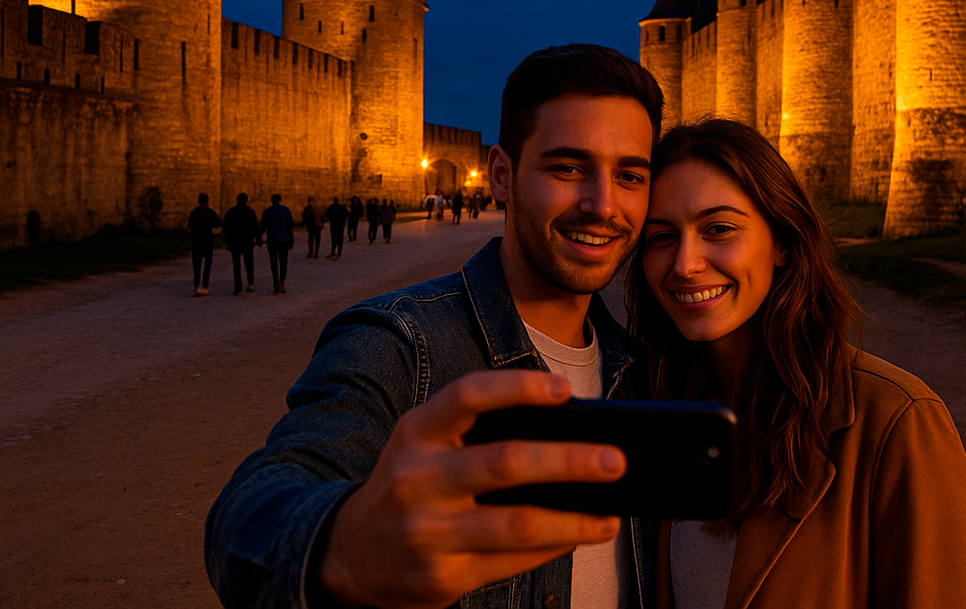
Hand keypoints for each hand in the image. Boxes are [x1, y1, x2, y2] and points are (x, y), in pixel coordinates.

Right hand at [318, 371, 624, 608]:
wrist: (348, 554)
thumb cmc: (410, 487)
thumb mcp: (423, 448)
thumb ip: (476, 436)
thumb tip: (567, 438)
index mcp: (415, 433)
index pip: (469, 396)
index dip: (519, 388)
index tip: (566, 390)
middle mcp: (417, 479)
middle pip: (505, 463)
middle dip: (569, 461)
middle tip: (617, 460)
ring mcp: (427, 531)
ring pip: (517, 523)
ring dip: (574, 520)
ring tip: (610, 516)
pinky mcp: (440, 576)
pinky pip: (510, 561)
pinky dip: (552, 548)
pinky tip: (577, 538)